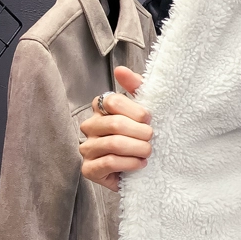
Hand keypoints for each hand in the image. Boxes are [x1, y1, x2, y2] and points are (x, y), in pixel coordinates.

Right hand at [79, 66, 152, 192]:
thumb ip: (136, 87)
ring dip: (138, 148)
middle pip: (115, 124)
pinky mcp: (89, 170)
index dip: (136, 111)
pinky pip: (109, 162)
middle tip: (152, 138)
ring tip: (148, 152)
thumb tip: (121, 70)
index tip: (150, 118)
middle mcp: (90, 126)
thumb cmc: (142, 136)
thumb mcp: (144, 111)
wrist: (145, 169)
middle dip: (141, 132)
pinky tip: (140, 164)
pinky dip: (130, 163)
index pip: (113, 101)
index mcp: (101, 109)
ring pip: (113, 143)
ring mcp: (87, 148)